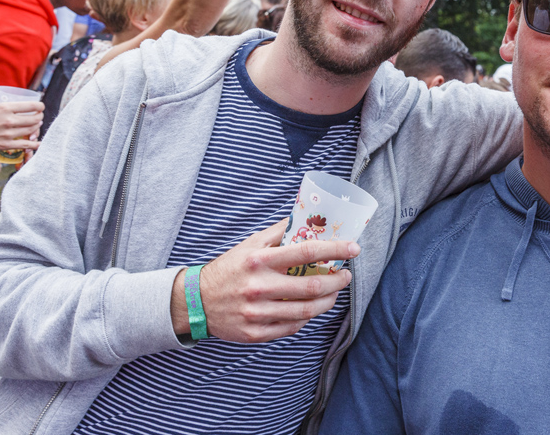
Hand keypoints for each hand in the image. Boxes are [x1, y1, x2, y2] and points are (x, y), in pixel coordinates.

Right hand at [0, 97, 42, 154]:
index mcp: (4, 108)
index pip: (31, 105)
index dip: (40, 106)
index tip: (41, 106)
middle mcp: (9, 120)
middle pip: (34, 118)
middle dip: (39, 116)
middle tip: (39, 116)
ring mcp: (8, 133)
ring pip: (31, 130)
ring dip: (37, 127)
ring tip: (37, 126)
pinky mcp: (4, 145)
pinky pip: (25, 145)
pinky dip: (34, 144)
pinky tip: (39, 143)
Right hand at [170, 218, 358, 342]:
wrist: (196, 301)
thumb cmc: (229, 269)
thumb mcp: (250, 244)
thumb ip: (278, 232)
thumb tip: (307, 217)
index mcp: (259, 260)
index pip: (306, 252)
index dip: (335, 250)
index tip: (353, 249)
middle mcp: (259, 287)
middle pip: (311, 286)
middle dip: (337, 281)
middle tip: (345, 276)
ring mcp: (257, 313)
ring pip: (306, 310)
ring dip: (328, 301)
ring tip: (334, 293)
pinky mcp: (256, 333)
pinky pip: (292, 326)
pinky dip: (307, 317)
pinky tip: (311, 308)